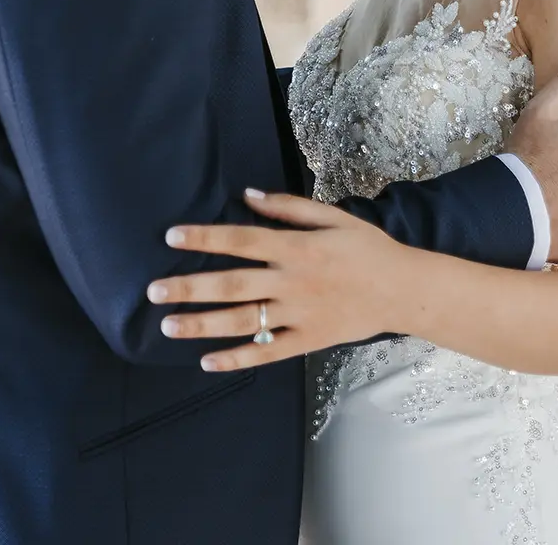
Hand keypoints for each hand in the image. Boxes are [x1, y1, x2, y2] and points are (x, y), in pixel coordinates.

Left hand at [147, 191, 409, 372]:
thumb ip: (289, 208)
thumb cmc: (368, 249)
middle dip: (190, 287)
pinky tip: (208, 362)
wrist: (404, 289)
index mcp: (297, 248)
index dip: (206, 238)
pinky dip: (238, 358)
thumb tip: (247, 196)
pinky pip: (268, 352)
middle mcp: (292, 282)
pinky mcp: (308, 341)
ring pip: (244, 321)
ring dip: (203, 325)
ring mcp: (299, 315)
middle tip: (153, 291)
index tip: (172, 237)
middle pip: (233, 285)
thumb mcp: (334, 217)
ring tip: (168, 326)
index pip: (242, 240)